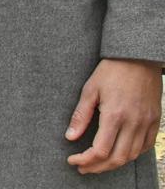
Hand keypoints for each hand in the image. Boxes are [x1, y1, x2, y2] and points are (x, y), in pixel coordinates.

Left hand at [65, 58, 161, 173]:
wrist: (138, 58)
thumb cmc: (111, 71)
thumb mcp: (90, 89)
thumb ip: (80, 115)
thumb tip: (70, 136)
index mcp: (114, 115)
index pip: (100, 150)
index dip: (86, 160)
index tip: (73, 160)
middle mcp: (133, 123)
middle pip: (117, 158)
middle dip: (98, 167)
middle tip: (83, 168)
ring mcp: (147, 123)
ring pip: (132, 155)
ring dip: (114, 163)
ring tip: (98, 163)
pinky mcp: (155, 121)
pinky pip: (146, 146)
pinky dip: (132, 154)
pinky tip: (119, 152)